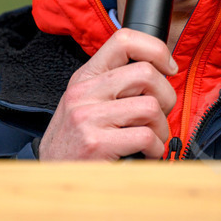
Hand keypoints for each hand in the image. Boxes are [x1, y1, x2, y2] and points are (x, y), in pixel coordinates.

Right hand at [37, 28, 178, 160]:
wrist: (51, 180)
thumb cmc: (77, 144)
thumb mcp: (88, 104)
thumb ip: (116, 86)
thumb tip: (161, 73)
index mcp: (86, 77)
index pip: (124, 40)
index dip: (156, 49)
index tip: (169, 67)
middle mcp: (84, 92)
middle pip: (146, 74)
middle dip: (166, 97)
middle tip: (159, 116)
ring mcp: (88, 117)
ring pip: (151, 106)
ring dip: (161, 129)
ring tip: (150, 140)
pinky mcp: (96, 143)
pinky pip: (146, 137)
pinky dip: (155, 150)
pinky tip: (144, 155)